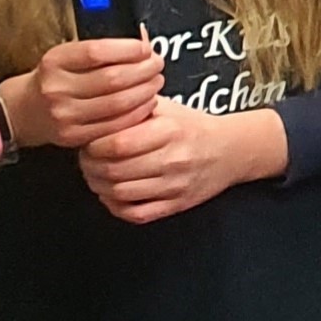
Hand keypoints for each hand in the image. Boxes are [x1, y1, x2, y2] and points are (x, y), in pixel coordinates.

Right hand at [9, 38, 162, 149]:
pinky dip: (138, 112)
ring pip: (118, 103)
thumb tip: (143, 38)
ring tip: (156, 81)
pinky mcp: (73, 135)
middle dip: (145, 70)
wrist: (23, 110)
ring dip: (146, 91)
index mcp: (55, 61)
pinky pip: (115, 125)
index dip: (128, 49)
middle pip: (113, 79)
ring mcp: (64, 114)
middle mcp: (56, 88)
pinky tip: (147, 102)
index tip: (146, 48)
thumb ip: (102, 48)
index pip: (97, 52)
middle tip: (157, 65)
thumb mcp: (68, 56)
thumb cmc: (56, 77)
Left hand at [77, 101, 282, 224]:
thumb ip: (132, 107)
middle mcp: (173, 159)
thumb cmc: (191, 126)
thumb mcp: (165, 107)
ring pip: (119, 193)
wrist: (232, 151)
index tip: (90, 141)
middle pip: (112, 170)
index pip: (115, 144)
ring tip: (98, 174)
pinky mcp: (176, 205)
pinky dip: (116, 207)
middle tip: (88, 159)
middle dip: (90, 166)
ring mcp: (175, 186)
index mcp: (169, 131)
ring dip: (99, 185)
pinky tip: (113, 194)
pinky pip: (136, 214)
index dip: (93, 145)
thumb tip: (95, 114)